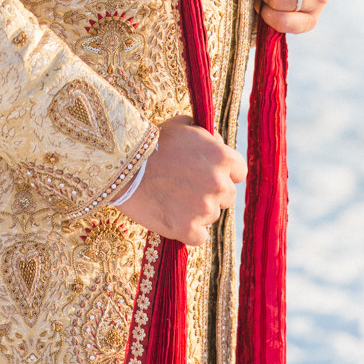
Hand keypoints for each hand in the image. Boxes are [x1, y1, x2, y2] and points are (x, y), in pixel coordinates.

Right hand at [117, 115, 246, 245]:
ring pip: (211, 216)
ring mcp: (204, 209)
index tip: (210, 173)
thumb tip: (218, 144)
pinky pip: (198, 237)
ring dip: (198, 210)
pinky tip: (172, 216)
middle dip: (211, 192)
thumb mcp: (185, 126)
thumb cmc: (153, 142)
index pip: (239, 172)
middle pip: (227, 197)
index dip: (225, 172)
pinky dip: (188, 230)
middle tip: (188, 187)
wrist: (124, 165)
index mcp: (222, 157)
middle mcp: (219, 184)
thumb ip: (208, 137)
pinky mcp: (188, 230)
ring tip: (173, 198)